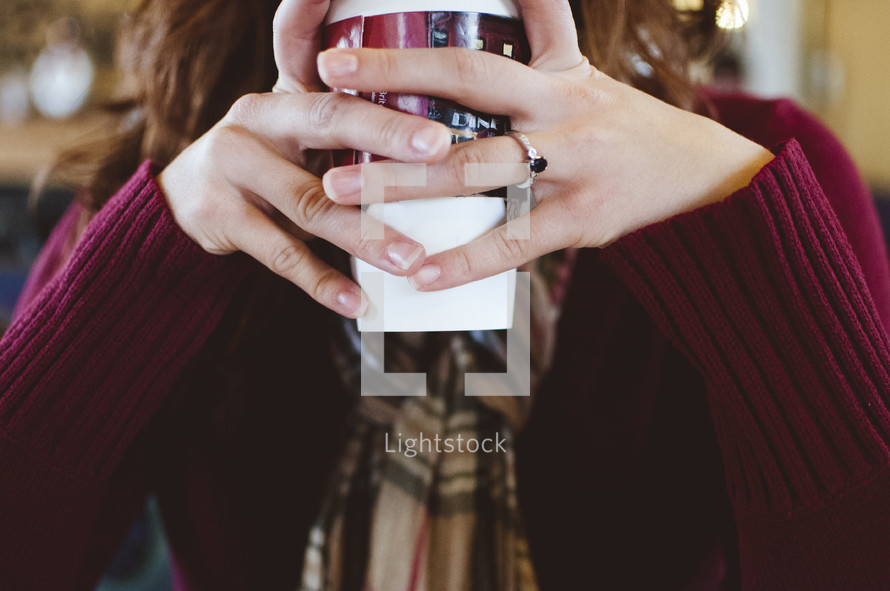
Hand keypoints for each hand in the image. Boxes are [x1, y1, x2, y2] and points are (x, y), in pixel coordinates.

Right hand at [158, 0, 451, 315]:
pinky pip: (281, 253)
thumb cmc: (268, 164)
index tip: (405, 77)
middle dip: (387, 134)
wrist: (183, 201)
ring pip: (310, 203)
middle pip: (328, 122)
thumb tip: (437, 142)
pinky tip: (356, 302)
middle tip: (440, 152)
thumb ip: (345, 126)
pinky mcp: (217, 216)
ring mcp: (231, 165)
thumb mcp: (296, 133)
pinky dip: (322, 281)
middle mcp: (256, 118)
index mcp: (284, 93)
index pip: (322, 63)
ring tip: (410, 259)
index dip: (341, 46)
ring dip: (364, 235)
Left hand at [316, 0, 773, 291]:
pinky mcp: (583, 222)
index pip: (469, 59)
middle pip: (469, 103)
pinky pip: (516, 244)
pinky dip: (466, 260)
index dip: (404, 57)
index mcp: (553, 77)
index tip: (335, 58)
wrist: (698, 173)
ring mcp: (572, 168)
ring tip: (346, 199)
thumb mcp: (581, 71)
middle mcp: (561, 113)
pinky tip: (420, 275)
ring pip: (481, 173)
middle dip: (392, 107)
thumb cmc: (620, 123)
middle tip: (323, 114)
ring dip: (409, 186)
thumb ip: (540, 32)